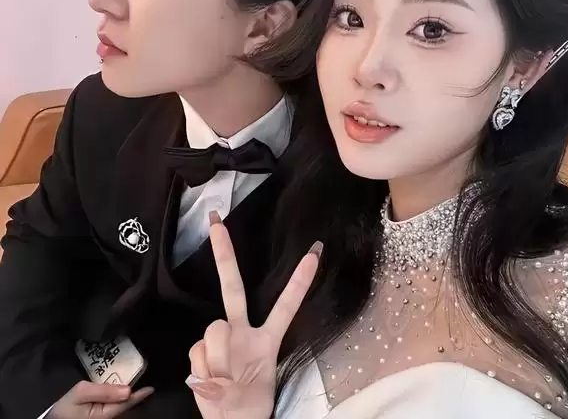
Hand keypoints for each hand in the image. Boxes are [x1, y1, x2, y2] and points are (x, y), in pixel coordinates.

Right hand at [47, 381, 153, 418]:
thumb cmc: (65, 408)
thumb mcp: (81, 393)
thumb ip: (104, 390)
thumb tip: (127, 390)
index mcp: (105, 414)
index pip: (127, 403)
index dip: (140, 395)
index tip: (151, 388)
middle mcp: (107, 418)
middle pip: (125, 406)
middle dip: (134, 396)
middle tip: (143, 382)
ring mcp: (102, 418)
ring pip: (119, 407)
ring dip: (126, 398)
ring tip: (134, 384)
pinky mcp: (97, 417)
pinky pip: (112, 408)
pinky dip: (117, 399)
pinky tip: (119, 392)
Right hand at [187, 214, 321, 418]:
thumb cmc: (248, 408)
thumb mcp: (250, 400)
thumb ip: (225, 388)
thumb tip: (206, 380)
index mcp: (267, 339)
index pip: (286, 305)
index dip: (300, 281)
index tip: (316, 251)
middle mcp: (243, 331)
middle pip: (233, 288)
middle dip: (225, 255)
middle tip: (216, 221)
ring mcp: (221, 339)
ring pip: (213, 330)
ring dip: (216, 360)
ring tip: (222, 382)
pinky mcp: (200, 350)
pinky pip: (197, 353)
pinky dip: (201, 372)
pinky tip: (207, 382)